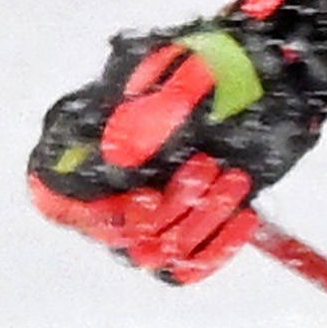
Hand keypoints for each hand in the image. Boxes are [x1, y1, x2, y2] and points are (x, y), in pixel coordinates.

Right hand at [26, 0, 326, 281]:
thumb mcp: (191, 68)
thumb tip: (121, 156)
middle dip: (170, 204)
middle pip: (117, 233)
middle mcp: (105, 189)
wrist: (267, 74)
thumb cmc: (217, 60)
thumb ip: (158, 107)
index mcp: (83, 144)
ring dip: (199, 221)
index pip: (59, 199)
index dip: (95, 210)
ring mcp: (143, 216)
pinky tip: (246, 216)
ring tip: (234, 179)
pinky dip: (217, 248)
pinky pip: (185, 267)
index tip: (144, 196)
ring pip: (153, 253)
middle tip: (208, 164)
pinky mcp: (180, 233)